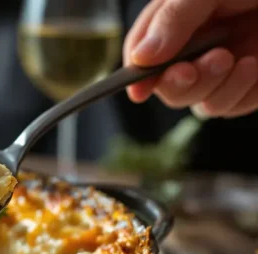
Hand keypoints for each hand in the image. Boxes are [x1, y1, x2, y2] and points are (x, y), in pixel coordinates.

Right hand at [124, 0, 257, 117]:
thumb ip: (173, 20)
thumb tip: (141, 57)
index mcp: (179, 19)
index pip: (143, 53)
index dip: (136, 74)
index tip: (139, 89)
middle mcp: (199, 46)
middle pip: (168, 86)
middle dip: (178, 84)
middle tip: (192, 70)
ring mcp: (226, 67)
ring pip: (200, 103)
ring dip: (213, 89)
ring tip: (237, 61)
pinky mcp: (253, 83)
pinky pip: (235, 106)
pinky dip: (243, 93)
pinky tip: (257, 65)